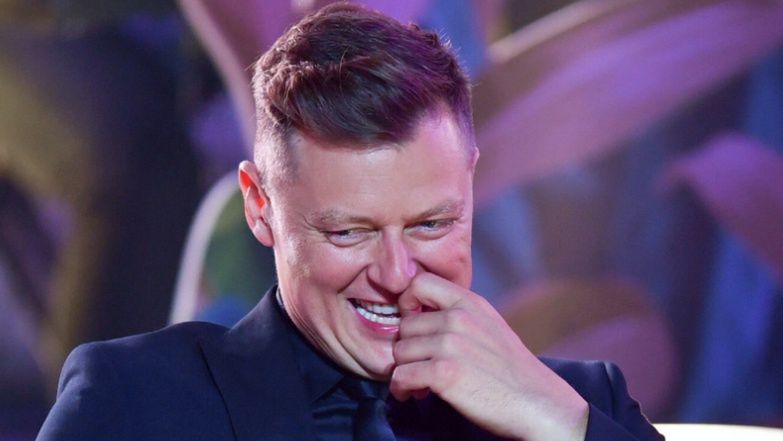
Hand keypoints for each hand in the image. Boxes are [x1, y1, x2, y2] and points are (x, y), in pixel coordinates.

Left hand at [390, 272, 588, 440]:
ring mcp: (450, 345)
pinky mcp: (444, 373)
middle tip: (421, 366)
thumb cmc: (511, 370)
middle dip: (408, 348)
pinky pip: (400, 376)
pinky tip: (414, 394)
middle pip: (404, 325)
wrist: (539, 403)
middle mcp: (458, 318)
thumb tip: (418, 314)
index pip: (419, 283)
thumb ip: (458, 314)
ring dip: (404, 371)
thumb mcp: (489, 324)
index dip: (408, 304)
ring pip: (399, 352)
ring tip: (420, 383)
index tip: (416, 327)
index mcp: (469, 302)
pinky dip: (402, 389)